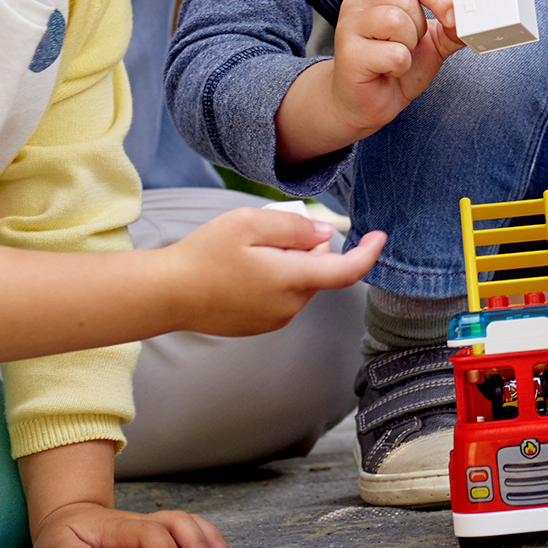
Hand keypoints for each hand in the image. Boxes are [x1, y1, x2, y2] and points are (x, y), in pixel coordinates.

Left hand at [32, 500, 236, 547]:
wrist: (67, 519)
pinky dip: (209, 539)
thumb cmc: (61, 538)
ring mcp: (152, 526)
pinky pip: (190, 529)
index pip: (151, 534)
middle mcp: (141, 523)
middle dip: (200, 544)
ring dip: (211, 540)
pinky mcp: (158, 534)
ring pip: (190, 522)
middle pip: (180, 522)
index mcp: (119, 529)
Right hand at [167, 206, 384, 336]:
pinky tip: (241, 269)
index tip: (380, 236)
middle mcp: (289, 306)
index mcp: (291, 280)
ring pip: (299, 283)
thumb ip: (294, 227)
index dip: (368, 254)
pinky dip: (274, 278)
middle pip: (317, 270)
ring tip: (247, 250)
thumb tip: (324, 235)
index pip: (345, 271)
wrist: (166, 294)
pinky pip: (281, 296)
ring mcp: (274, 320)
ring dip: (288, 263)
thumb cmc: (204, 255)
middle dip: (307, 247)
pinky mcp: (259, 325)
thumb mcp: (250, 222)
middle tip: (269, 229)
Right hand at [275, 0, 463, 162]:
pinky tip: (386, 72)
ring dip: (407, 47)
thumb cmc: (393, 67)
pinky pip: (393, 53)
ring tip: (394, 59)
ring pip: (396, 20)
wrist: (366, 104)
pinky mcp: (349, 53)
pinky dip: (399, 67)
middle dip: (418, 29)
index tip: (452, 18)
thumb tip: (471, 21)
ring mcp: (349, 25)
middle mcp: (359, 2)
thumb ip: (450, 30)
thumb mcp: (430, 44)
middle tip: (406, 47)